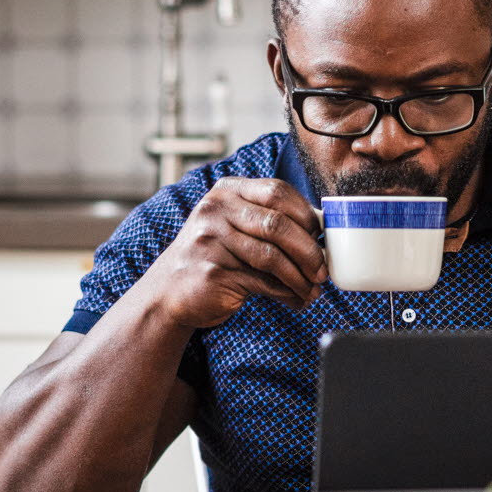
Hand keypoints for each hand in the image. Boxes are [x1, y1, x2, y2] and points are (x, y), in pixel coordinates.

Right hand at [140, 177, 327, 328]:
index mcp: (227, 191)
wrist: (168, 291)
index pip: (277, 192)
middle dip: (309, 251)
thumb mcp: (234, 227)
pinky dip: (286, 294)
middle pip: (278, 225)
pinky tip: (295, 300)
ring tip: (312, 290)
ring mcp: (210, 241)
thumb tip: (322, 233)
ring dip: (300, 278)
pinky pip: (261, 283)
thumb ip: (269, 222)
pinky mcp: (211, 273)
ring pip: (272, 258)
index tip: (322, 237)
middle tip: (323, 271)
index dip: (307, 215)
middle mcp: (215, 210)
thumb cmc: (213, 257)